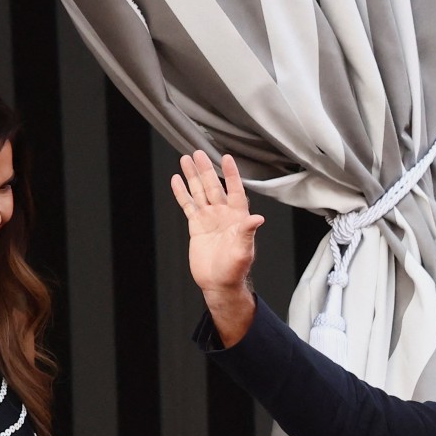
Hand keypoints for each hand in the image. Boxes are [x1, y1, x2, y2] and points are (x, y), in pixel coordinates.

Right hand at [171, 151, 263, 342]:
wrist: (219, 283)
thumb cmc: (235, 269)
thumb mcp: (244, 251)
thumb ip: (248, 232)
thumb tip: (259, 218)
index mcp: (237, 216)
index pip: (235, 189)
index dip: (231, 174)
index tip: (226, 157)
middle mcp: (223, 213)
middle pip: (213, 186)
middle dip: (206, 169)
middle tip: (198, 152)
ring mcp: (209, 218)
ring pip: (199, 192)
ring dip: (193, 176)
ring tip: (186, 159)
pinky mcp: (196, 226)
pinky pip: (188, 205)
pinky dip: (182, 193)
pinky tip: (177, 180)